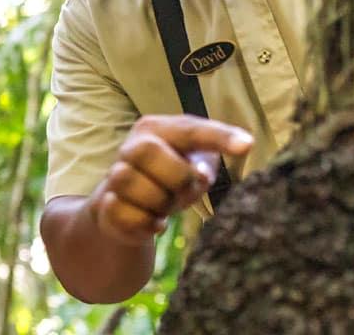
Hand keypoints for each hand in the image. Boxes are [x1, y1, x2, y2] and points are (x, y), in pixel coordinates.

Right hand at [88, 115, 252, 244]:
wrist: (125, 206)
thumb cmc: (169, 178)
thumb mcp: (193, 166)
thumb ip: (203, 165)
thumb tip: (198, 174)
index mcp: (156, 129)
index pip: (189, 129)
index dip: (218, 136)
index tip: (247, 146)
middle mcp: (130, 148)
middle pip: (146, 151)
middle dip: (175, 175)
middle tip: (186, 189)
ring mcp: (114, 176)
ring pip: (132, 184)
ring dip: (159, 202)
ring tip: (166, 205)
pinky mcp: (106, 205)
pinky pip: (125, 214)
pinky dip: (147, 223)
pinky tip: (154, 221)